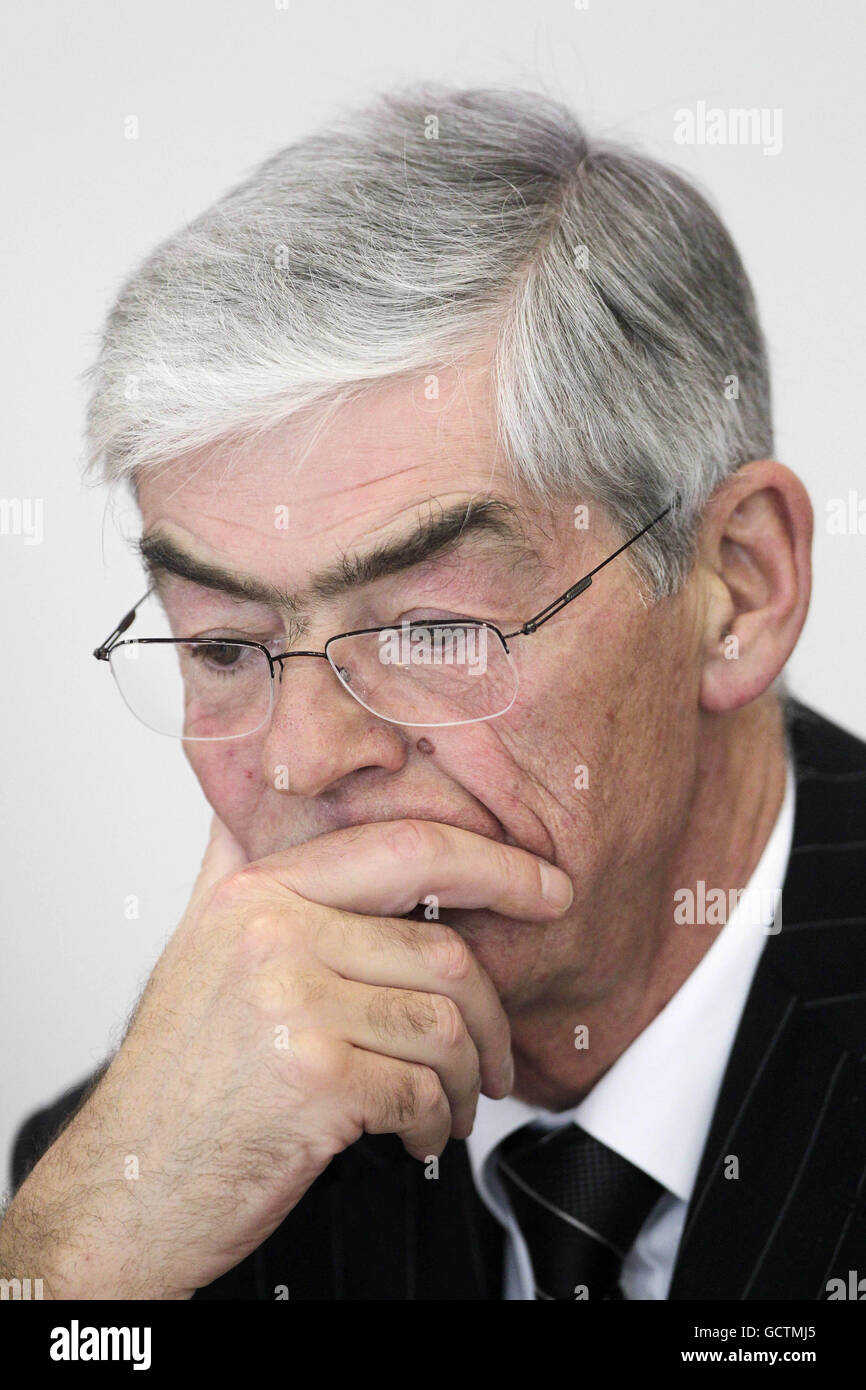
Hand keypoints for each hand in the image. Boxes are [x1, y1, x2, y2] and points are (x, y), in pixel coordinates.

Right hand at [2, 815, 572, 1298]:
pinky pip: (425, 1089)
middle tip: (498, 1057)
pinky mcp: (313, 1078)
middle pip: (443, 952)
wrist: (126, 1185)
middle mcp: (272, 933)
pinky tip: (417, 1134)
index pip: (407, 850)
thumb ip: (237, 864)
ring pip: (445, 1026)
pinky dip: (438, 1122)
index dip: (496, 866)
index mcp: (257, 892)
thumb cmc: (177, 1075)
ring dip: (469, 1081)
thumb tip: (266, 795)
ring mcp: (291, 1002)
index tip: (548, 891)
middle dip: (492, 1017)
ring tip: (451, 1105)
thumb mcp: (199, 947)